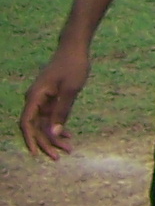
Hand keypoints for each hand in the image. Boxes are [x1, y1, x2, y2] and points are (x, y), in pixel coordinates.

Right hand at [19, 44, 87, 158]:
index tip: (34, 153)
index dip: (29, 139)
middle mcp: (35, 100)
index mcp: (35, 97)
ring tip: (67, 150)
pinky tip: (68, 136)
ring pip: (44, 124)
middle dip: (45, 143)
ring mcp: (42, 101)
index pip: (26, 123)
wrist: (75, 48)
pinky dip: (58, 127)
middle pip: (35, 127)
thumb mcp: (71, 89)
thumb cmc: (73, 65)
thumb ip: (62, 111)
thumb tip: (53, 133)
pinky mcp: (51, 100)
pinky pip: (51, 118)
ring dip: (54, 137)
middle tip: (57, 157)